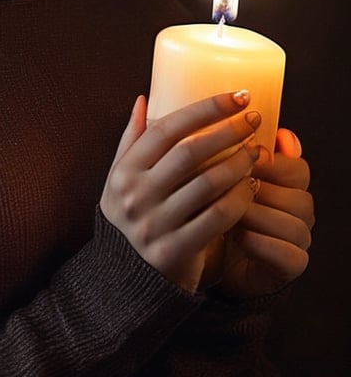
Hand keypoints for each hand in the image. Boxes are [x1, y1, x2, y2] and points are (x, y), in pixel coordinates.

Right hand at [100, 91, 261, 293]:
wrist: (125, 280)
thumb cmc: (129, 219)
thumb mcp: (119, 181)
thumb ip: (131, 141)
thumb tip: (142, 99)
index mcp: (123, 172)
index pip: (166, 130)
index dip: (205, 109)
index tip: (236, 96)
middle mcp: (136, 196)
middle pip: (190, 152)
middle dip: (227, 131)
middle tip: (253, 119)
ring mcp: (155, 225)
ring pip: (208, 184)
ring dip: (239, 163)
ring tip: (256, 151)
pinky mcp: (175, 251)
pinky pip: (218, 217)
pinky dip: (239, 198)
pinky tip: (252, 185)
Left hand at [212, 127, 313, 298]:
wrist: (215, 259)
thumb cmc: (219, 212)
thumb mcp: (223, 177)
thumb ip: (239, 151)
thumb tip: (278, 131)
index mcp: (289, 185)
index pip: (297, 168)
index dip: (271, 163)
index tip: (242, 160)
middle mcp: (300, 211)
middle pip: (297, 195)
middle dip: (257, 192)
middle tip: (224, 190)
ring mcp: (299, 239)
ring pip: (292, 223)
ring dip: (256, 217)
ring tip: (225, 215)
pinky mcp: (292, 266)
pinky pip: (287, 254)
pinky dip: (260, 244)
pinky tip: (237, 237)